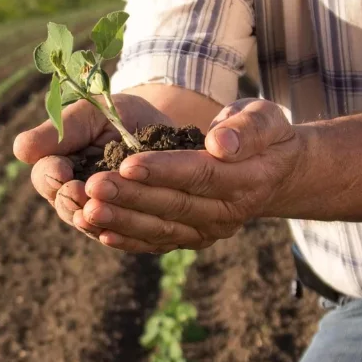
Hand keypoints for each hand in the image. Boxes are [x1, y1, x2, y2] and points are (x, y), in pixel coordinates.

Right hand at [13, 92, 173, 237]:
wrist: (162, 128)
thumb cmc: (118, 116)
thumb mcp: (89, 114)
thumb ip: (58, 132)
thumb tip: (20, 150)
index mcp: (60, 166)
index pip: (45, 176)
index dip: (51, 176)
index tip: (61, 171)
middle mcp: (76, 195)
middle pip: (65, 206)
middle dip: (70, 201)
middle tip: (80, 193)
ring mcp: (102, 212)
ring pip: (92, 224)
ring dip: (94, 219)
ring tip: (96, 212)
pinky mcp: (129, 225)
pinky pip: (122, 235)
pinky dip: (120, 233)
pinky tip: (119, 231)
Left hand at [75, 99, 303, 253]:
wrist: (276, 172)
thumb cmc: (265, 135)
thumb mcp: (265, 118)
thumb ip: (247, 128)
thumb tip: (221, 143)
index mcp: (246, 178)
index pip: (200, 174)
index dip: (163, 170)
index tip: (126, 164)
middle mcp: (228, 212)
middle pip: (175, 204)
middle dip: (131, 197)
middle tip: (93, 186)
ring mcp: (211, 230)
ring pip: (162, 228)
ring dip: (122, 221)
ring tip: (85, 209)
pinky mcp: (194, 237)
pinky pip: (159, 242)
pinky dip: (129, 240)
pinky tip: (99, 231)